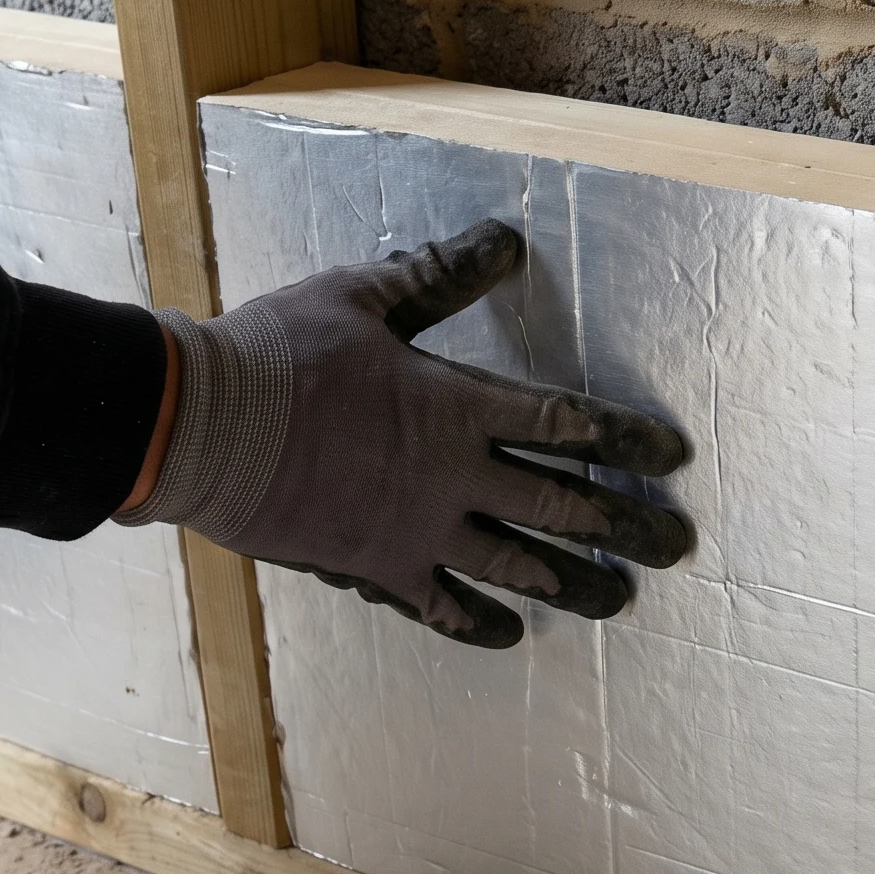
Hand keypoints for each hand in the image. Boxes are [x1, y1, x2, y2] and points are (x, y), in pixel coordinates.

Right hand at [118, 219, 692, 647]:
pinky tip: (513, 634)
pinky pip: (442, 607)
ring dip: (575, 582)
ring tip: (620, 599)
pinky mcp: (376, 569)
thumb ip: (440, 274)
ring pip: (518, 566)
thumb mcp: (363, 296)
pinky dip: (480, 623)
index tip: (672, 457)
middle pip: (563, 506)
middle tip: (674, 546)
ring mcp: (418, 532)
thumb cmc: (279, 353)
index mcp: (458, 406)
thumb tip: (505, 239)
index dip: (627, 440)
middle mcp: (453, 477)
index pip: (568, 424)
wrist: (200, 427)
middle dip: (625, 526)